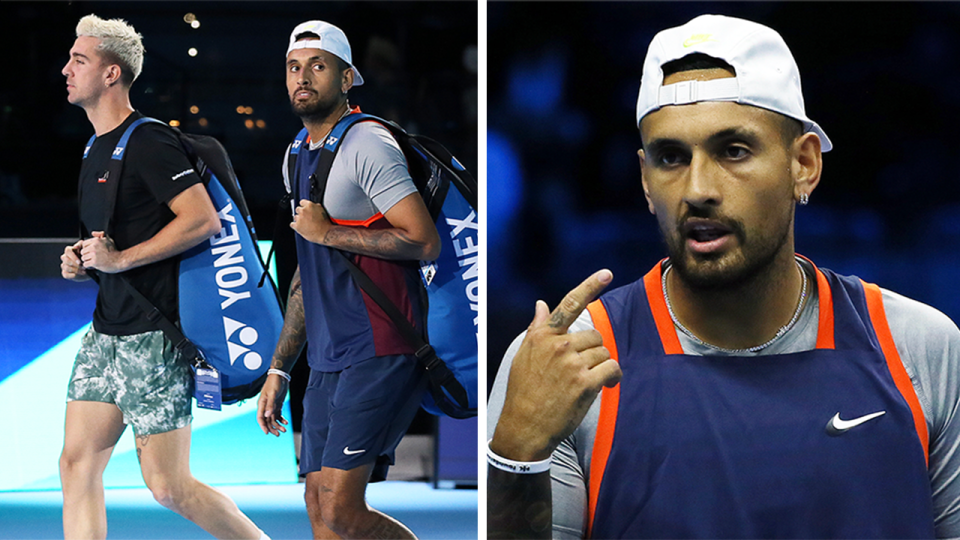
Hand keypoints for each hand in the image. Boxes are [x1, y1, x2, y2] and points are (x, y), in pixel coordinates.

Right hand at [60, 240, 89, 280]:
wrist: (90, 270)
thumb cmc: (88, 259)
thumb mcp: (87, 252)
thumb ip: (84, 246)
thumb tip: (82, 242)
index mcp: (70, 251)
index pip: (67, 250)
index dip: (73, 256)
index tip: (80, 261)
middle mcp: (65, 257)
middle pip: (65, 259)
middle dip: (75, 264)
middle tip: (83, 267)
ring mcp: (64, 265)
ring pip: (66, 267)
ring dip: (75, 269)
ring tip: (83, 271)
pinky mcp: (65, 273)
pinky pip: (65, 274)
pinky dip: (72, 275)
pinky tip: (78, 274)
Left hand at [81, 232, 126, 273]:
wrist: (120, 260)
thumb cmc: (114, 251)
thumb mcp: (109, 240)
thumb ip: (100, 235)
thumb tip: (93, 233)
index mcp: (96, 240)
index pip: (84, 244)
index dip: (87, 249)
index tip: (92, 252)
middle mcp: (94, 247)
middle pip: (82, 252)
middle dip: (87, 255)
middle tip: (93, 257)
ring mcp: (94, 255)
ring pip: (83, 258)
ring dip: (87, 260)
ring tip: (94, 261)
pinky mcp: (94, 262)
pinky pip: (85, 264)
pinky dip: (89, 266)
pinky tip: (94, 265)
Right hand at [257, 372, 289, 435]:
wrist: (280, 376)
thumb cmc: (274, 383)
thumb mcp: (273, 393)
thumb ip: (270, 404)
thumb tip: (267, 415)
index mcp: (261, 404)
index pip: (260, 418)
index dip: (263, 426)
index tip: (267, 433)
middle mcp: (265, 407)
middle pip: (267, 421)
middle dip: (272, 428)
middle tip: (279, 434)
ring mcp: (271, 406)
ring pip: (273, 419)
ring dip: (278, 425)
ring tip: (284, 430)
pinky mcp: (277, 404)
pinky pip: (278, 415)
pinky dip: (281, 419)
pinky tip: (286, 422)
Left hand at [290, 200, 332, 243]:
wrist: (326, 233)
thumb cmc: (325, 223)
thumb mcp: (322, 210)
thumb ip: (315, 206)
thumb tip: (313, 205)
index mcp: (309, 205)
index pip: (301, 202)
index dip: (304, 206)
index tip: (305, 210)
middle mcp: (303, 211)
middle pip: (297, 209)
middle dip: (301, 213)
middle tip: (306, 218)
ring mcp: (299, 218)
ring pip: (295, 217)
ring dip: (299, 220)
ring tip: (306, 224)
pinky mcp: (297, 226)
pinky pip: (292, 224)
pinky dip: (295, 226)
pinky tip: (301, 227)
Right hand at [492, 269, 621, 461]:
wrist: (524, 427)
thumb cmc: (523, 392)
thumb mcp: (523, 356)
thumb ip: (537, 328)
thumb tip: (542, 304)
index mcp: (543, 336)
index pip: (569, 304)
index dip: (590, 285)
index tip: (606, 273)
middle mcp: (558, 345)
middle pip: (595, 336)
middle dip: (592, 353)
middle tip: (579, 371)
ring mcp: (572, 363)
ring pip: (604, 353)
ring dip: (601, 367)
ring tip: (584, 382)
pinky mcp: (585, 383)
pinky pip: (611, 369)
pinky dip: (612, 378)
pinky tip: (603, 386)